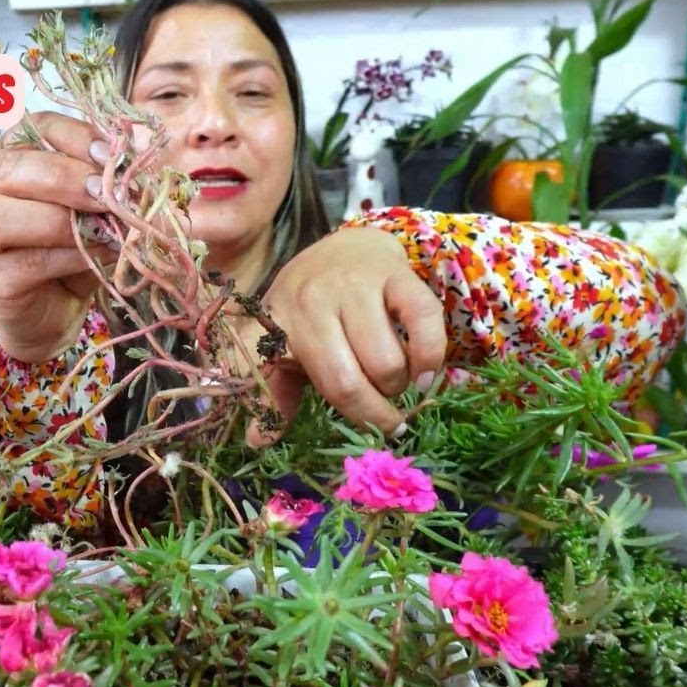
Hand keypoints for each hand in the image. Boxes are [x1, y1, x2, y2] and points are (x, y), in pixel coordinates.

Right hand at [0, 111, 117, 363]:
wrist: (55, 312)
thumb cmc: (69, 249)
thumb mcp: (89, 208)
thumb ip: (101, 183)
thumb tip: (129, 167)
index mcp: (2, 161)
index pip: (30, 129)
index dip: (73, 137)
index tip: (113, 155)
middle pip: (9, 168)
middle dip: (65, 177)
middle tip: (108, 193)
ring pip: (5, 217)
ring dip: (64, 220)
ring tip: (108, 227)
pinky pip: (29, 262)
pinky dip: (71, 256)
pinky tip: (101, 254)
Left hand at [238, 225, 447, 445]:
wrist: (347, 245)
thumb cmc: (313, 308)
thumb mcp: (286, 343)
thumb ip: (275, 391)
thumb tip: (256, 441)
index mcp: (280, 323)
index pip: (283, 378)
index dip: (316, 415)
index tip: (336, 440)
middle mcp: (314, 301)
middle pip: (347, 382)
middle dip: (374, 415)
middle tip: (386, 421)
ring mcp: (356, 284)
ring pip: (386, 362)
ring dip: (399, 385)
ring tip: (395, 383)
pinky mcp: (398, 274)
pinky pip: (424, 322)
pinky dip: (430, 357)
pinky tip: (425, 373)